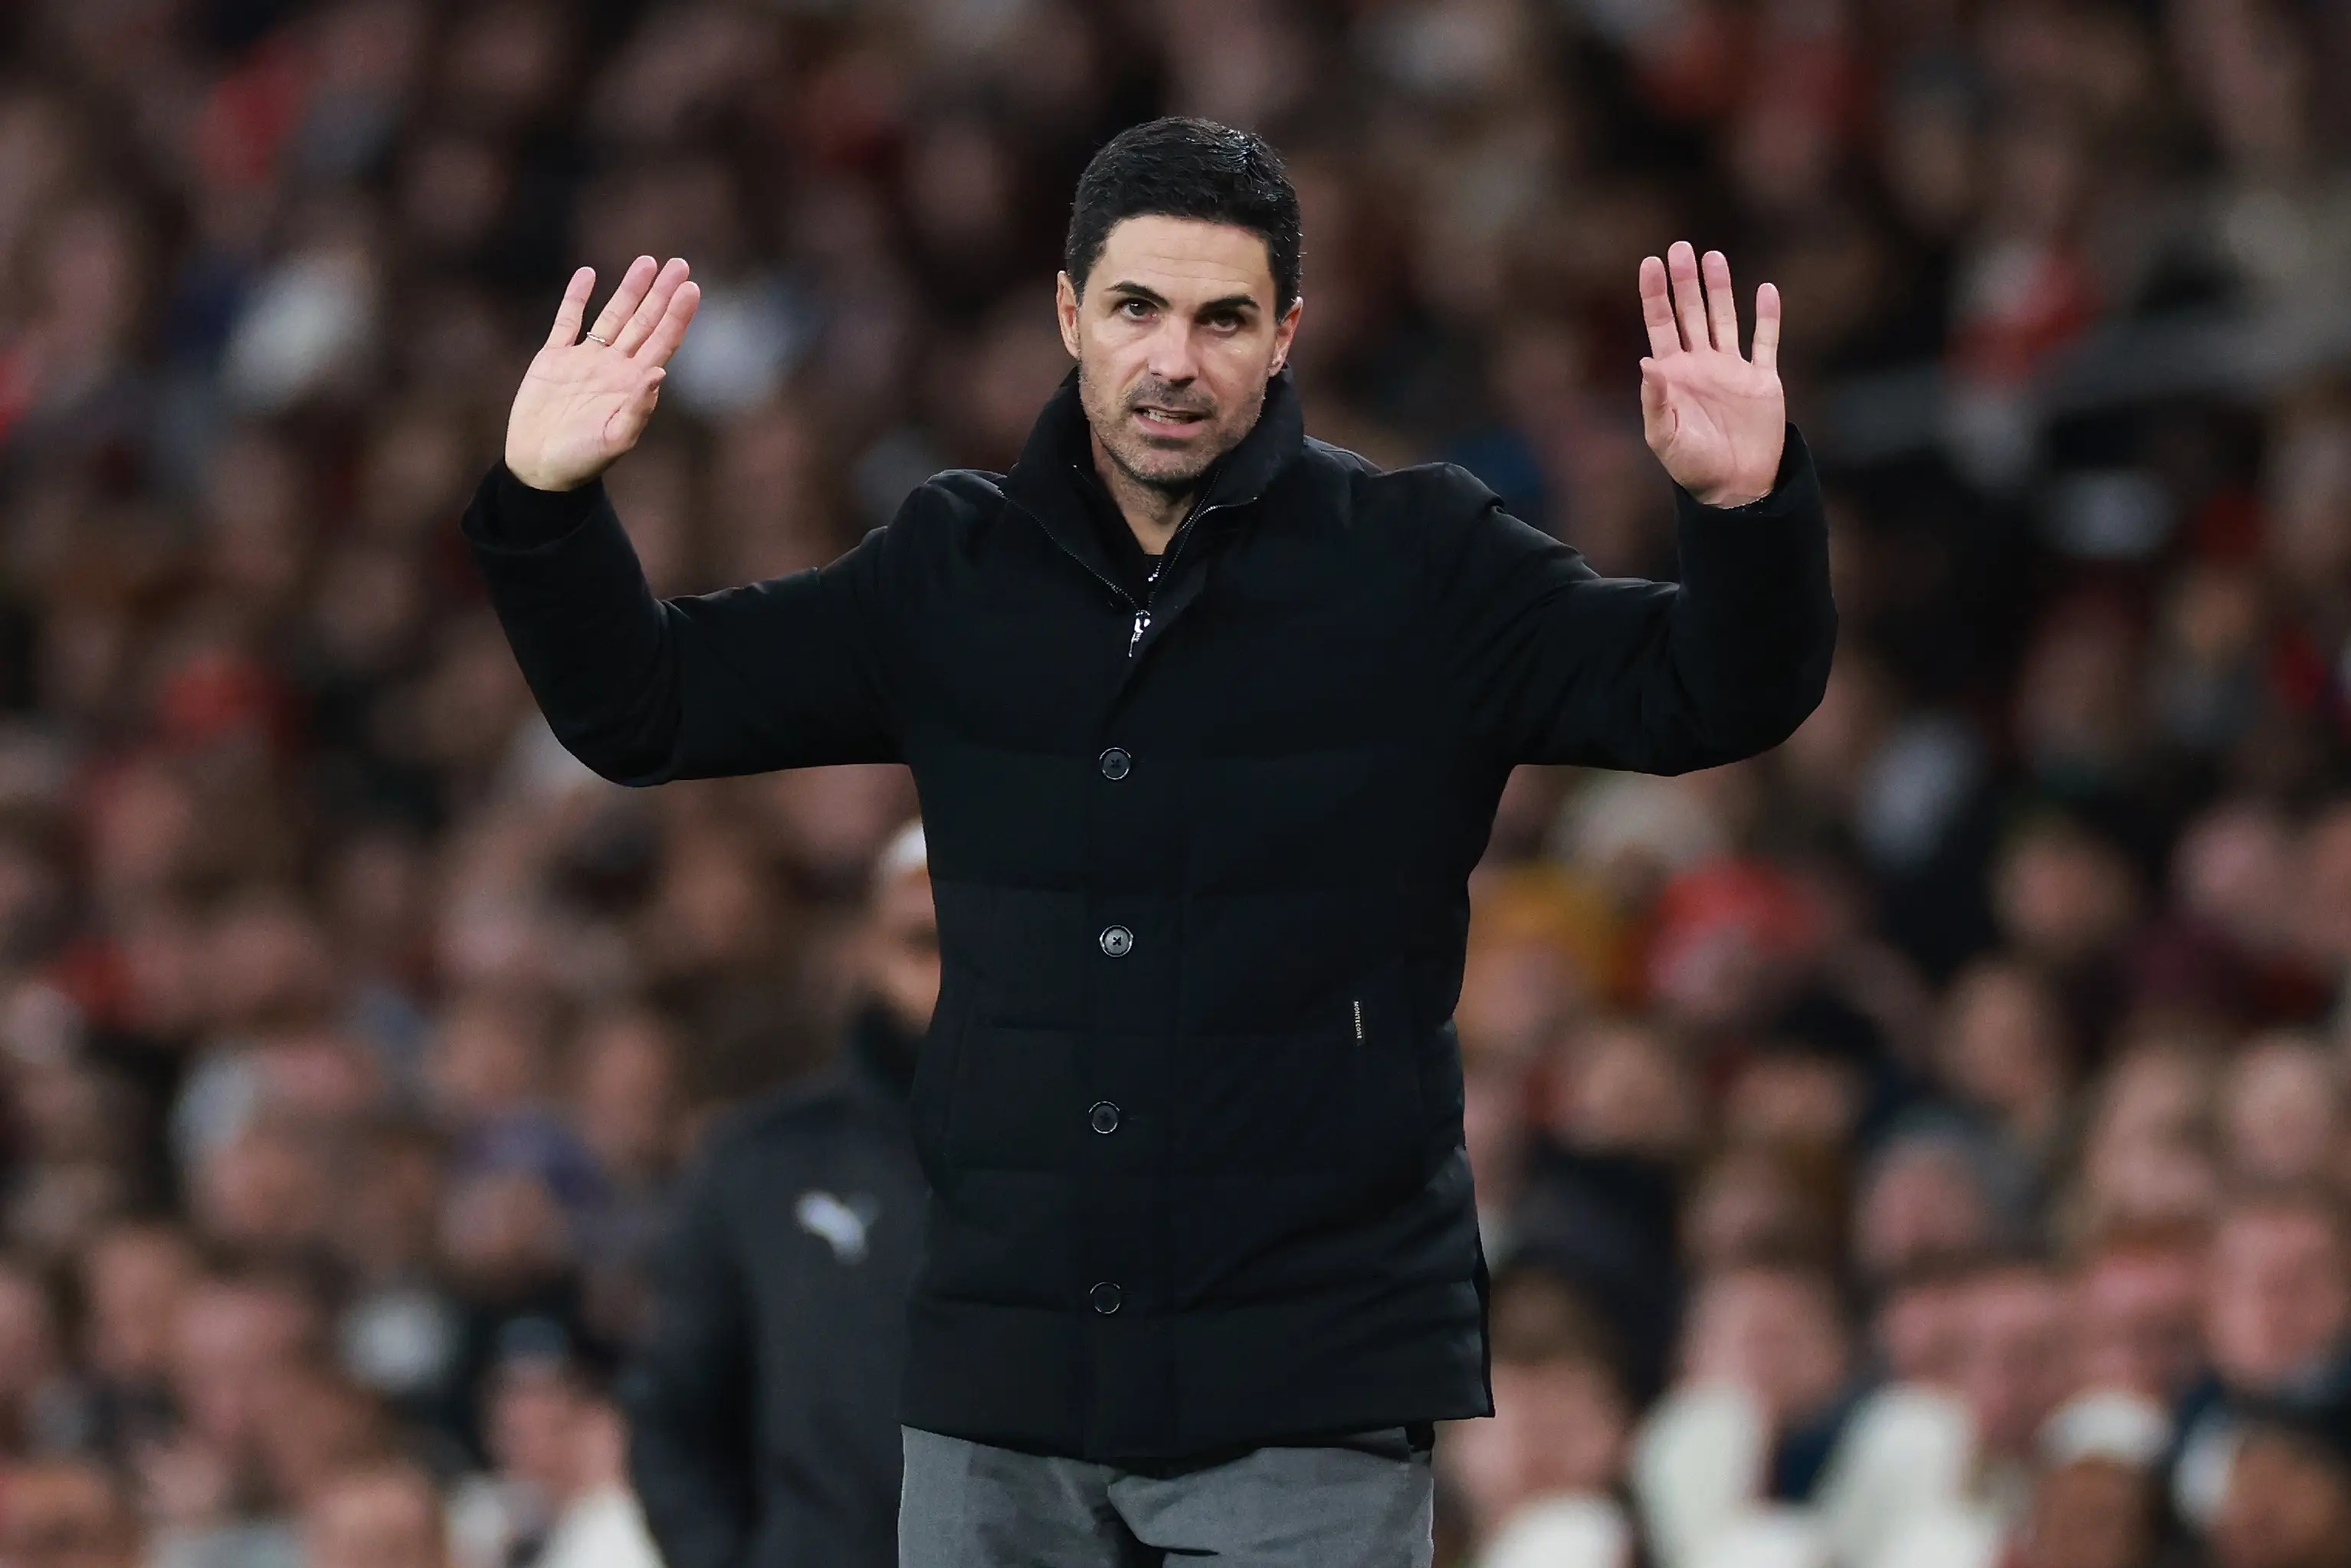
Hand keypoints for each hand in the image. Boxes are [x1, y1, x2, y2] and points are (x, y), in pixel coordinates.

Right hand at [505, 255, 700, 491]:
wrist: (540, 468)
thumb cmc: (582, 461)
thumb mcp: (615, 439)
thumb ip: (637, 408)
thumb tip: (659, 372)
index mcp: (633, 384)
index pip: (662, 341)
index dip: (678, 315)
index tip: (691, 288)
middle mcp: (614, 367)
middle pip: (644, 322)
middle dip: (662, 293)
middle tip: (680, 264)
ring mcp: (585, 360)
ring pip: (612, 315)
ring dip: (629, 290)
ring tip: (647, 262)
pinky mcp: (554, 358)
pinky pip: (567, 321)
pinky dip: (577, 298)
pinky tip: (589, 275)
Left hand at [1638, 241, 1784, 507]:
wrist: (1735, 488)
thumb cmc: (1692, 466)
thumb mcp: (1664, 436)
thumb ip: (1654, 400)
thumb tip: (1646, 361)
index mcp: (1673, 375)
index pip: (1661, 324)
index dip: (1656, 294)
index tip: (1650, 263)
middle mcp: (1701, 365)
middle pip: (1691, 313)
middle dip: (1685, 281)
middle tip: (1681, 247)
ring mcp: (1732, 370)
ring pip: (1725, 319)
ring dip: (1720, 289)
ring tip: (1713, 257)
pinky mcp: (1763, 381)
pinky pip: (1766, 342)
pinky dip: (1767, 317)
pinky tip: (1767, 291)